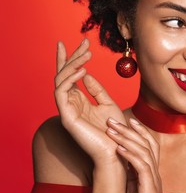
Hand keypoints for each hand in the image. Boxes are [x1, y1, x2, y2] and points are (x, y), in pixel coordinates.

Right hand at [54, 39, 125, 165]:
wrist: (118, 150)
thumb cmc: (115, 130)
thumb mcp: (108, 104)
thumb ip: (97, 89)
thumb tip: (86, 73)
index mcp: (79, 101)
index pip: (71, 76)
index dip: (74, 58)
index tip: (82, 42)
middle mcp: (70, 103)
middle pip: (64, 75)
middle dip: (72, 56)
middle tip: (84, 42)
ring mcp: (67, 110)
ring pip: (61, 80)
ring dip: (72, 64)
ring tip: (86, 54)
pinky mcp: (67, 117)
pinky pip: (61, 93)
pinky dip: (70, 79)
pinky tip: (83, 71)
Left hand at [106, 118, 162, 192]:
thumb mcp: (135, 192)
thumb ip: (132, 177)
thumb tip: (122, 162)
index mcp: (152, 174)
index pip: (150, 146)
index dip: (141, 131)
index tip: (129, 120)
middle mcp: (155, 175)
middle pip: (147, 145)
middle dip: (130, 131)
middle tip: (113, 120)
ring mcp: (154, 182)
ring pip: (144, 153)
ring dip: (127, 139)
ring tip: (111, 131)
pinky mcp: (150, 191)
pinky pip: (142, 168)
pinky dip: (130, 156)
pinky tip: (118, 149)